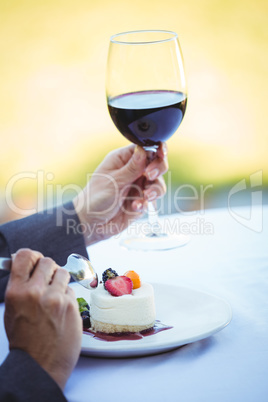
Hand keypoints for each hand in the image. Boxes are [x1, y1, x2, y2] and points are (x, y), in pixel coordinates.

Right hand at [4, 249, 81, 389]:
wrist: (39, 365)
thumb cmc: (24, 339)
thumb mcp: (12, 309)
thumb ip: (20, 286)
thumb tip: (26, 265)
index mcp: (17, 292)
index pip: (25, 255)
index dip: (31, 256)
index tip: (34, 260)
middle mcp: (36, 292)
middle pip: (47, 261)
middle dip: (47, 269)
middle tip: (46, 280)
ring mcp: (56, 299)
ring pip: (62, 272)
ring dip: (59, 280)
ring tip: (54, 296)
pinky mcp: (72, 306)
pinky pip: (71, 289)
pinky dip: (67, 296)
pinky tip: (60, 310)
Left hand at [73, 143, 167, 244]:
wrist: (90, 224)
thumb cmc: (94, 199)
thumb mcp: (113, 181)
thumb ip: (132, 168)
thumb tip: (145, 150)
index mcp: (122, 160)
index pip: (144, 148)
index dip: (156, 150)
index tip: (161, 155)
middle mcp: (132, 171)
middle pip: (156, 163)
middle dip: (158, 168)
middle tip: (150, 175)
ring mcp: (137, 187)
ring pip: (157, 183)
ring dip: (155, 189)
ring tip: (146, 196)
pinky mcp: (141, 201)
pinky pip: (152, 200)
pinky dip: (146, 203)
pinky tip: (135, 207)